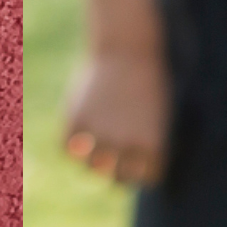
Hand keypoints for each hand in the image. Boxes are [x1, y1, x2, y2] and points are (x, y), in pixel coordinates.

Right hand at [62, 45, 168, 187]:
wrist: (128, 48)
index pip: (149, 177)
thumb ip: (145, 144)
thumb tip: (130, 173)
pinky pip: (68, 149)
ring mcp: (98, 135)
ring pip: (91, 167)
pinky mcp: (75, 123)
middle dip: (120, 174)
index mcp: (153, 143)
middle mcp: (125, 144)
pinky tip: (81, 137)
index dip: (147, 172)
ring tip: (100, 149)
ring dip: (95, 162)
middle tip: (118, 165)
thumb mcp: (158, 113)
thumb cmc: (150, 79)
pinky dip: (72, 146)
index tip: (146, 165)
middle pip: (118, 179)